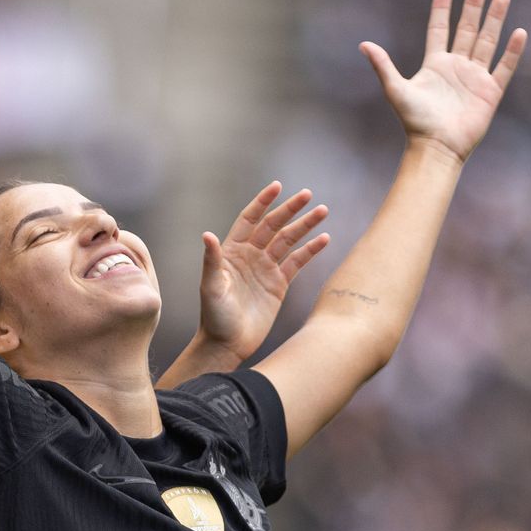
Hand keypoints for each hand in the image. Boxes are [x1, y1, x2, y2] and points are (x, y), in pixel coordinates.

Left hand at [198, 182, 329, 359]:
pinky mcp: (279, 284)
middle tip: (306, 194)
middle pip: (272, 226)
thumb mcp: (211, 286)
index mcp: (231, 251)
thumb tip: (207, 235)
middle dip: (289, 209)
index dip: (262, 203)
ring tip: (322, 210)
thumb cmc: (214, 315)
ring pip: (288, 241)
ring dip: (304, 226)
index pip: (249, 219)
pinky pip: (297, 262)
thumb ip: (212, 260)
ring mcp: (266, 268)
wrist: (228, 343)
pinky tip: (324, 238)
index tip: (276, 187)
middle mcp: (250, 256)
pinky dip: (310, 250)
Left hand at [361, 0, 527, 163]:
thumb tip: (363, 45)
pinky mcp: (490, 91)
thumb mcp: (396, 89)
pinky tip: (519, 32)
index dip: (441, 10)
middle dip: (473, 7)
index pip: (439, 30)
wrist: (436, 146)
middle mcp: (456, 67)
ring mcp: (475, 77)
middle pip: (467, 30)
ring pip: (487, 42)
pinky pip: (504, 67)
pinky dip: (512, 51)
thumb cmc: (415, 121)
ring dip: (494, 20)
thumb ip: (383, 66)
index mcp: (435, 64)